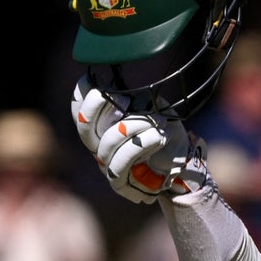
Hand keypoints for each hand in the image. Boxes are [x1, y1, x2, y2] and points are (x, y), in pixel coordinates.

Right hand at [71, 77, 207, 203]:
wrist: (182, 165)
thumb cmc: (164, 134)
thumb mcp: (153, 110)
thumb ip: (136, 99)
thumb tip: (123, 85)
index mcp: (101, 126)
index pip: (78, 110)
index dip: (83, 93)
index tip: (97, 78)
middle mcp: (98, 146)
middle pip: (84, 125)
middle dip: (99, 106)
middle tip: (124, 98)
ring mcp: (105, 165)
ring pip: (109, 141)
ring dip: (135, 126)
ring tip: (159, 122)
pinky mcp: (118, 183)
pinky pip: (122, 161)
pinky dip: (143, 144)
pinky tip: (159, 136)